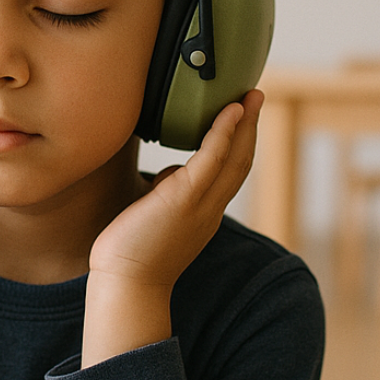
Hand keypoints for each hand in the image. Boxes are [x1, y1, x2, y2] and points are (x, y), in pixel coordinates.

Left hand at [82, 90, 262, 363]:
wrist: (124, 284)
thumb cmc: (130, 253)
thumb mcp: (152, 215)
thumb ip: (164, 194)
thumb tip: (167, 175)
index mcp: (203, 214)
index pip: (228, 173)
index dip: (239, 144)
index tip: (242, 118)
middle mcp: (209, 209)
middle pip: (240, 161)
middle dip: (250, 127)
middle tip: (255, 95)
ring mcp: (200, 205)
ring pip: (234, 157)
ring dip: (244, 123)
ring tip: (250, 95)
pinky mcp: (185, 200)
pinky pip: (212, 159)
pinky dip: (224, 133)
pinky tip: (231, 111)